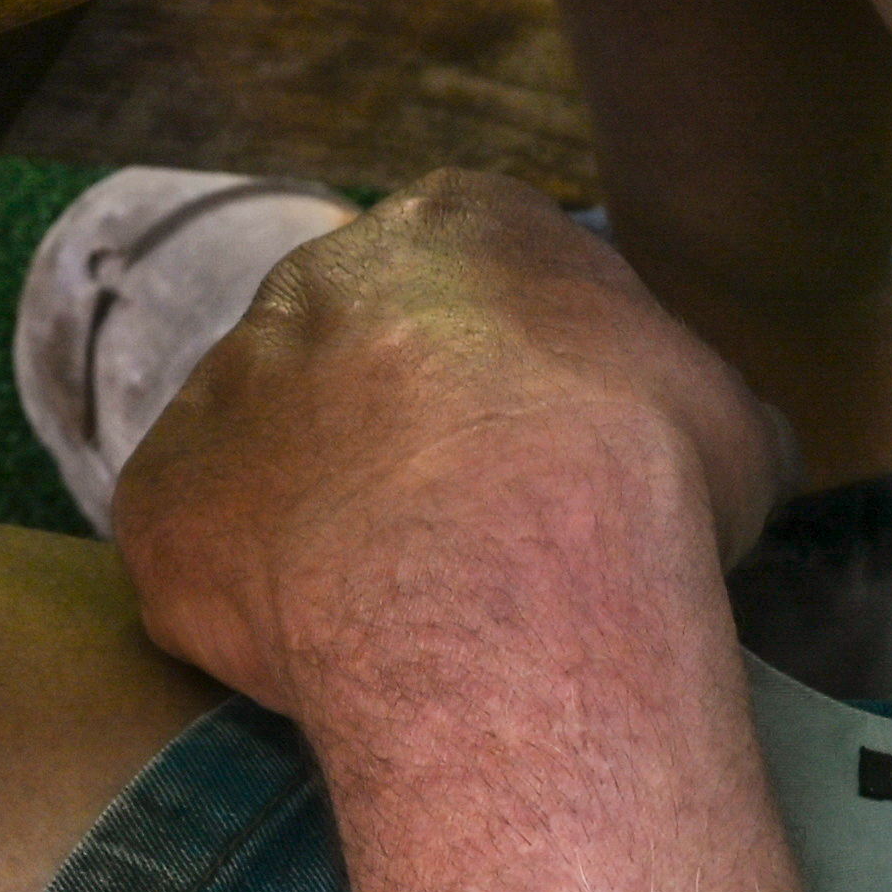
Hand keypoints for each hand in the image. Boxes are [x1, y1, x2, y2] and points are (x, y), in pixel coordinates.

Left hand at [109, 171, 793, 728]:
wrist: (498, 569)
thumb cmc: (636, 474)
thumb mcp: (730, 419)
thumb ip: (701, 410)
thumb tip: (730, 445)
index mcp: (456, 225)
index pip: (476, 285)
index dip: (514, 387)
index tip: (546, 471)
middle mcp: (318, 277)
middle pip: (353, 359)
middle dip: (399, 447)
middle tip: (467, 557)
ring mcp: (224, 384)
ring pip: (267, 458)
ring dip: (315, 527)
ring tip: (394, 628)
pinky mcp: (161, 500)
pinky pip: (196, 557)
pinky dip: (243, 611)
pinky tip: (313, 667)